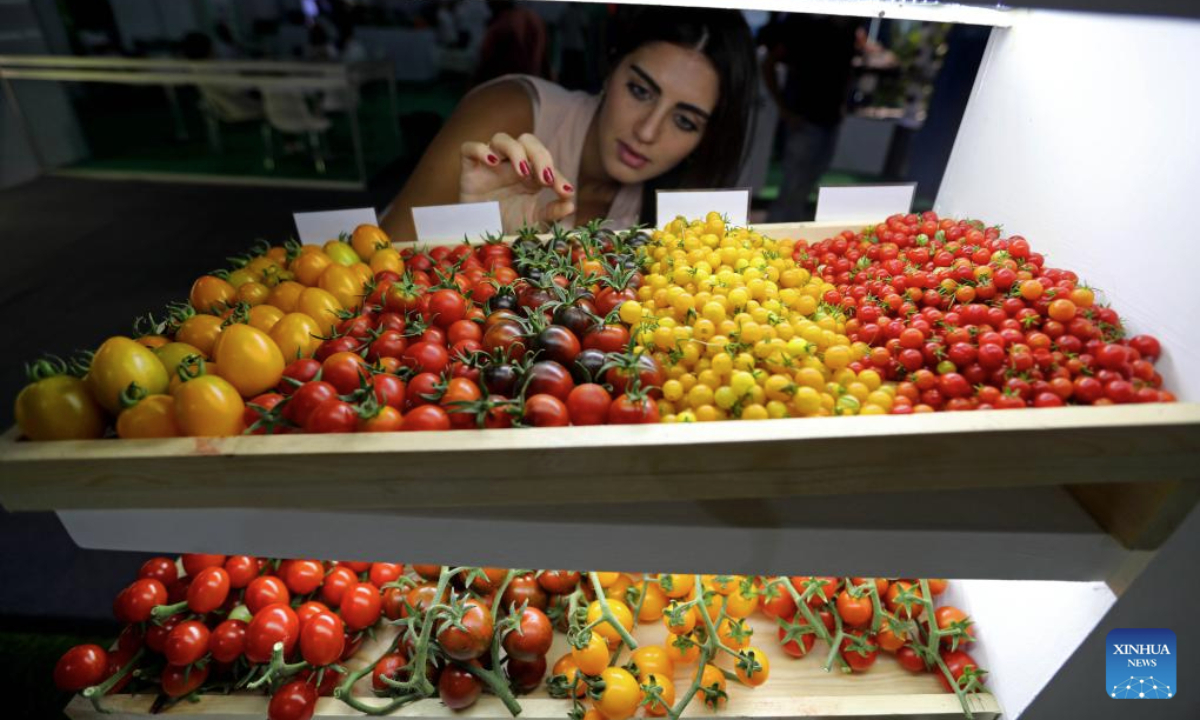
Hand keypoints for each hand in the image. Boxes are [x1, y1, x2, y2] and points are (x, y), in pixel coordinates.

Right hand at [460, 132, 575, 232]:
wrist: (482, 237)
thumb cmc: (509, 225)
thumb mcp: (534, 222)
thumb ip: (552, 212)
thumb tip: (571, 204)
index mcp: (531, 173)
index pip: (546, 163)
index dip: (558, 175)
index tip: (564, 191)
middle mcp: (512, 163)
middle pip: (527, 141)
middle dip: (540, 155)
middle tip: (545, 179)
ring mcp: (491, 163)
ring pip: (502, 139)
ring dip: (515, 151)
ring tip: (523, 172)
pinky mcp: (470, 168)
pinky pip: (470, 148)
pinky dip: (480, 150)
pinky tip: (492, 162)